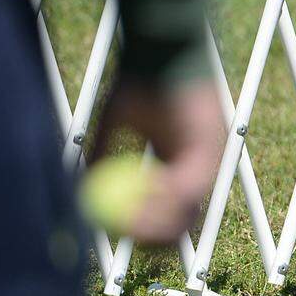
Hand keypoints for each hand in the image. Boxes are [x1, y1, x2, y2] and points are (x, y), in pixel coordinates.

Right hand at [89, 79, 222, 243]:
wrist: (163, 55)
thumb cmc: (139, 83)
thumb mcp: (114, 125)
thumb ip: (102, 158)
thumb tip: (84, 192)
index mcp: (179, 162)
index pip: (171, 211)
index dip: (149, 230)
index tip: (122, 238)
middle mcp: (200, 166)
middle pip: (185, 221)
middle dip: (155, 238)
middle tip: (126, 241)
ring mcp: (210, 161)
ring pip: (187, 210)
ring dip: (156, 223)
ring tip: (129, 223)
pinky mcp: (212, 151)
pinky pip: (186, 188)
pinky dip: (161, 201)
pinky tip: (140, 202)